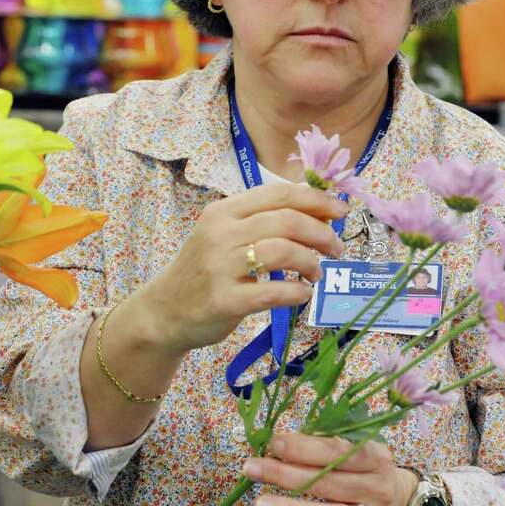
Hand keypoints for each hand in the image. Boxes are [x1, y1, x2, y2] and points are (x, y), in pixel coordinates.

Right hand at [130, 184, 346, 357]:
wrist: (164, 310)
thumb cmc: (203, 270)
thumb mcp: (222, 234)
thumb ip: (260, 220)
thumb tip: (317, 210)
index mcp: (223, 211)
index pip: (279, 194)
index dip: (316, 200)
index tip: (340, 212)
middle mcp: (220, 234)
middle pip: (287, 221)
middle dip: (322, 233)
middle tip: (336, 248)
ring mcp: (220, 267)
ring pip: (283, 252)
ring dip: (311, 263)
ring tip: (316, 274)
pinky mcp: (224, 301)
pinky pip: (273, 292)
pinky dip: (297, 292)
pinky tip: (302, 294)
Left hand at [243, 432, 417, 505]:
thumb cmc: (369, 473)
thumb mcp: (361, 452)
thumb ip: (328, 445)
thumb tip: (280, 442)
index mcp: (376, 459)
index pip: (338, 452)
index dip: (305, 448)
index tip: (273, 443)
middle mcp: (375, 491)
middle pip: (328, 483)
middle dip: (286, 475)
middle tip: (251, 468)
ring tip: (259, 504)